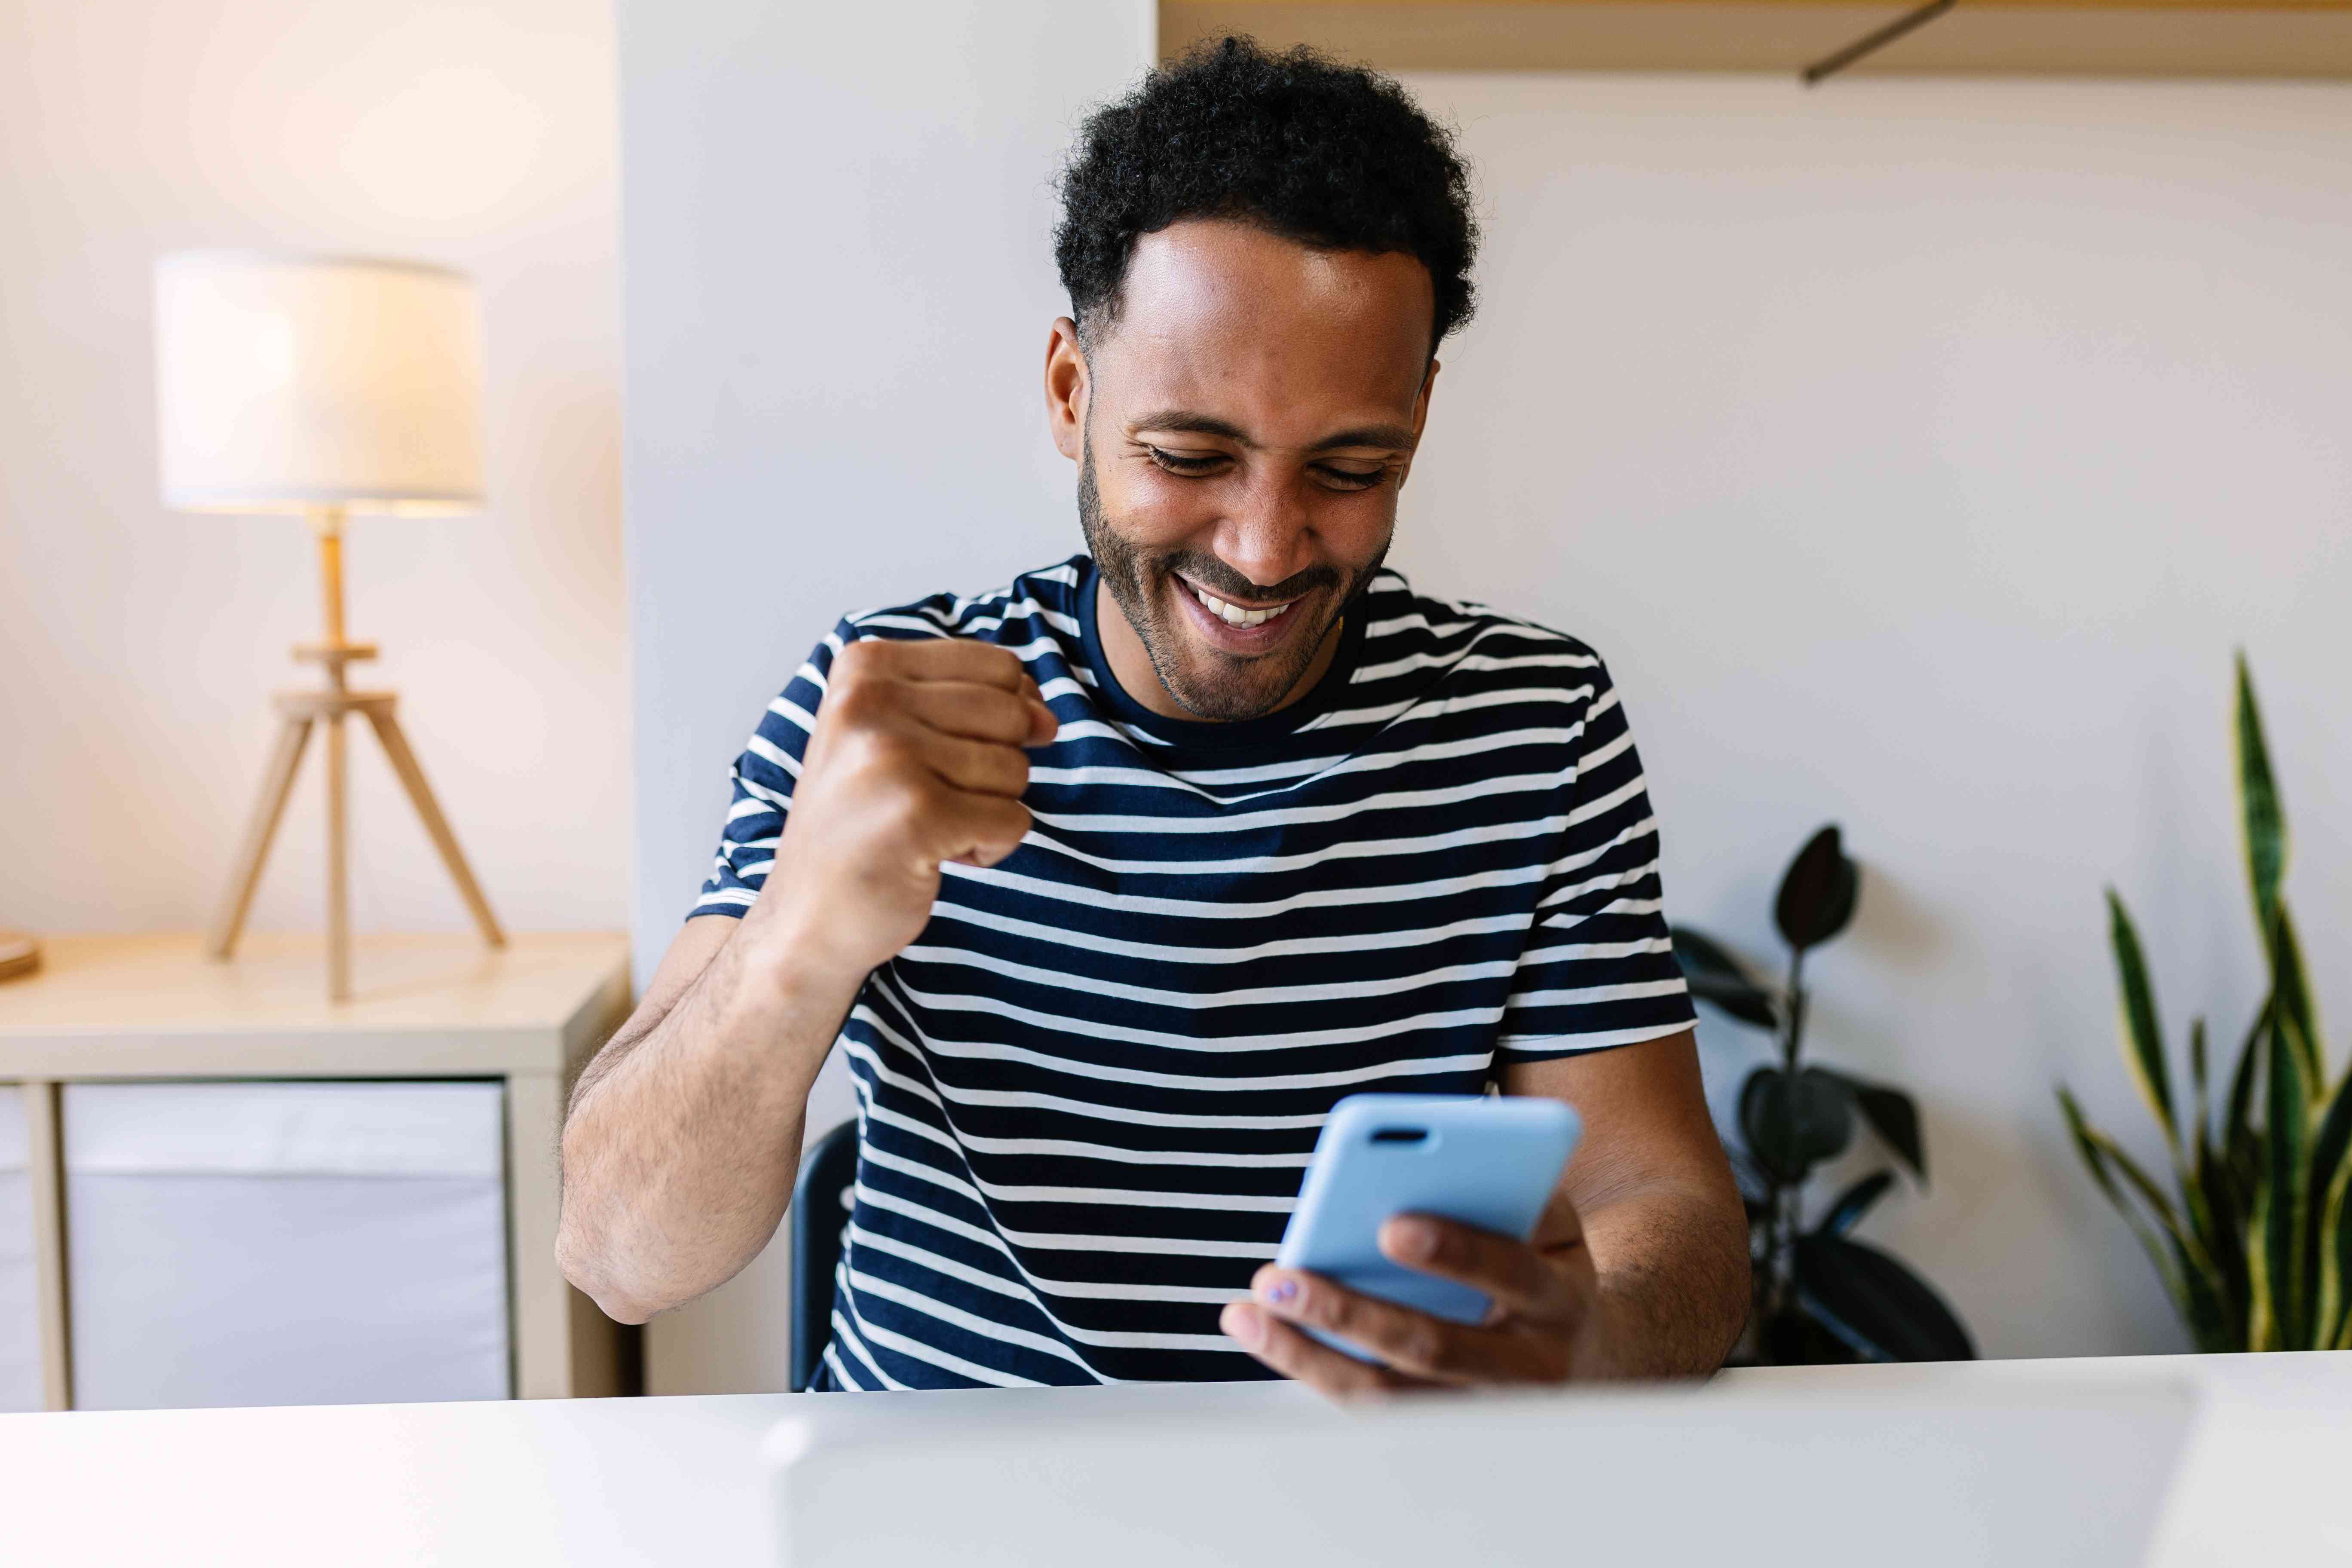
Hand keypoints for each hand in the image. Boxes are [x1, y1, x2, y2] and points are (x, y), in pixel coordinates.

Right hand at [745, 637, 1056, 983]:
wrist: (806, 915)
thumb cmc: (862, 822)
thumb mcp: (897, 735)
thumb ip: (973, 704)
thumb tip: (1047, 717)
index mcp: (864, 667)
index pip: (1000, 667)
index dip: (1003, 717)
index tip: (948, 754)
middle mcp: (869, 701)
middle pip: (1012, 715)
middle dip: (994, 768)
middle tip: (930, 798)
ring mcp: (891, 757)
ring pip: (1015, 769)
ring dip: (987, 811)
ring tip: (926, 828)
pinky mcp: (917, 816)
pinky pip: (1013, 820)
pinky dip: (990, 847)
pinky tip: (934, 856)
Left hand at [1219, 1187, 1604, 1399]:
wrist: (1584, 1360)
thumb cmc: (1543, 1266)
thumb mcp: (1552, 1225)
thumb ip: (1516, 1189)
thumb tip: (1446, 1166)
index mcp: (1559, 1303)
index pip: (1510, 1273)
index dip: (1456, 1251)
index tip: (1391, 1225)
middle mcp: (1529, 1371)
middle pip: (1433, 1348)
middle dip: (1351, 1313)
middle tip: (1279, 1278)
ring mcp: (1481, 1415)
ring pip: (1391, 1399)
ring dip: (1311, 1357)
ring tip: (1248, 1313)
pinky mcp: (1440, 1435)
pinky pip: (1371, 1413)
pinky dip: (1314, 1375)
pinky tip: (1266, 1337)